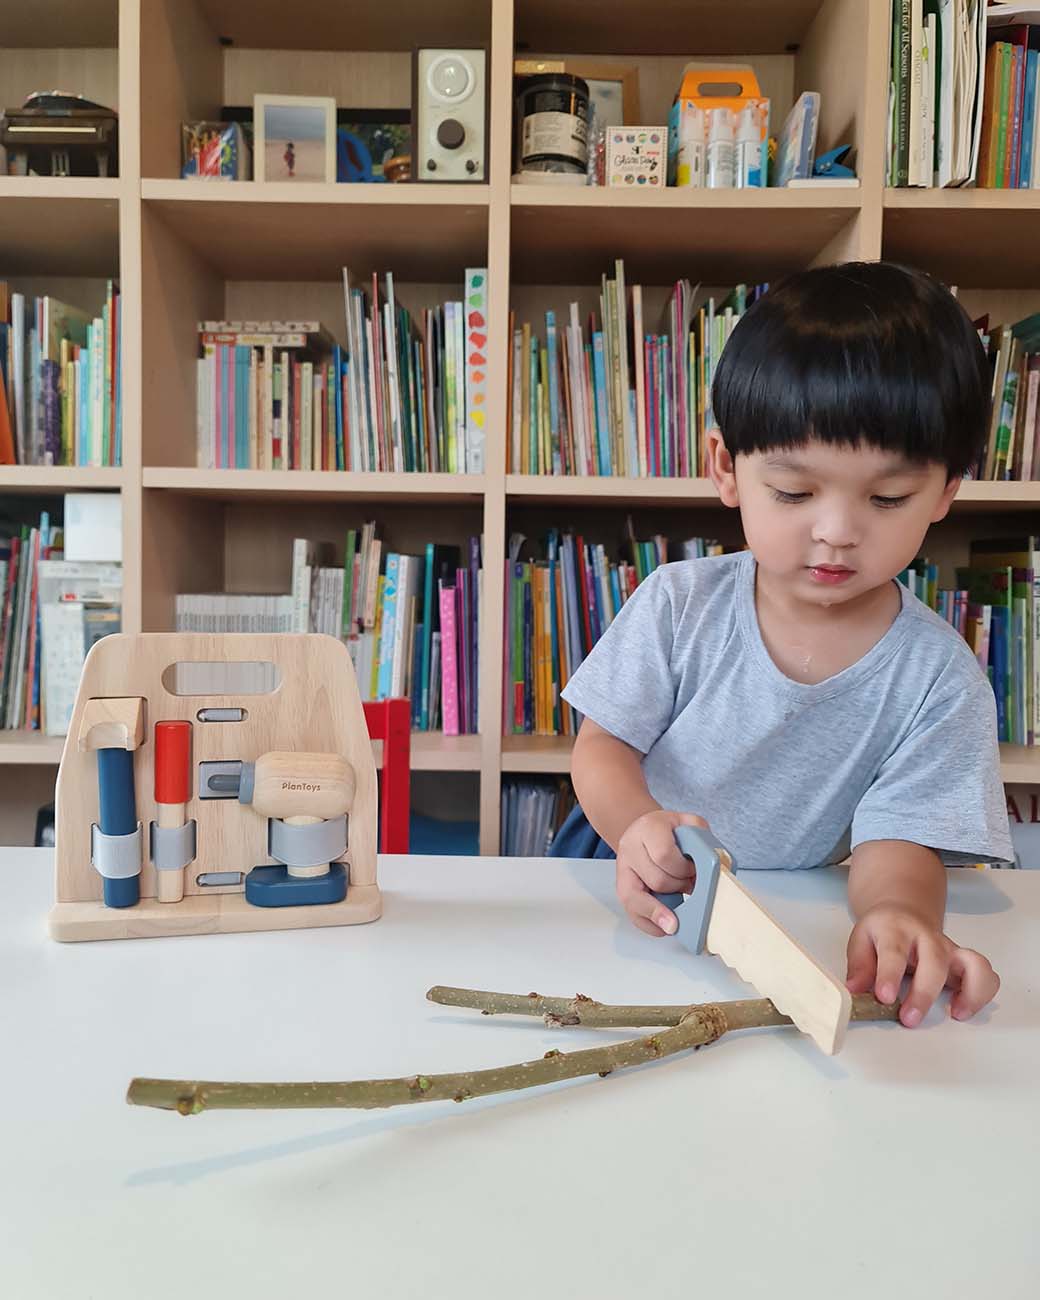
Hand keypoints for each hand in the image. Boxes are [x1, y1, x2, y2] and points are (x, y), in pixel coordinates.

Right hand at [616, 809, 708, 937]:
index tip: (693, 873)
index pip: (663, 854)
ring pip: (638, 900)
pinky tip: (666, 924)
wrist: (645, 831)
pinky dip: (652, 924)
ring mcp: (622, 869)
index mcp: (648, 828)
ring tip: (679, 903)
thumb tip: (717, 868)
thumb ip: (703, 840)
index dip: (682, 869)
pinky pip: (632, 914)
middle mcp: (630, 847)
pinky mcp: (621, 888)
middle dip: (678, 888)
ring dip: (665, 908)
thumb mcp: (689, 824)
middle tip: (689, 884)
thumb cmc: (670, 831)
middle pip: (656, 880)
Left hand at [845, 903, 998, 1026]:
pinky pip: (986, 974)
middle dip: (924, 993)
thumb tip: (855, 992)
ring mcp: (949, 949)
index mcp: (895, 930)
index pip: (893, 952)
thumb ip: (859, 966)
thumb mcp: (861, 940)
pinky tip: (962, 1009)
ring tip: (955, 1013)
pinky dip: (982, 994)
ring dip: (970, 992)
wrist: (903, 912)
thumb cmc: (882, 932)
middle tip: (909, 1018)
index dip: (889, 975)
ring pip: (973, 964)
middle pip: (934, 962)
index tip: (884, 997)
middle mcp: (927, 938)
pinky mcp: (964, 962)